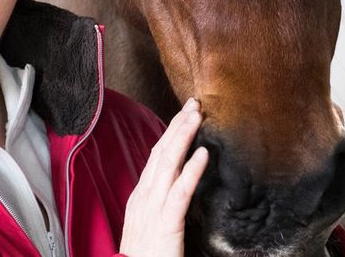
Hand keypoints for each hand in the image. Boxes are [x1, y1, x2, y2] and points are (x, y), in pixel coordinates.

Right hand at [119, 98, 208, 256]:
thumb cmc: (145, 256)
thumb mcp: (150, 223)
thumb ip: (161, 202)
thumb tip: (176, 184)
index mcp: (141, 196)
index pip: (156, 156)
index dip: (171, 133)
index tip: (185, 114)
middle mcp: (144, 197)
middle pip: (161, 153)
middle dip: (177, 125)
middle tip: (194, 103)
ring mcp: (153, 209)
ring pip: (169, 165)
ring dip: (184, 138)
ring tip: (198, 117)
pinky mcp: (166, 224)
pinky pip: (180, 193)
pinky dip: (192, 171)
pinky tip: (203, 154)